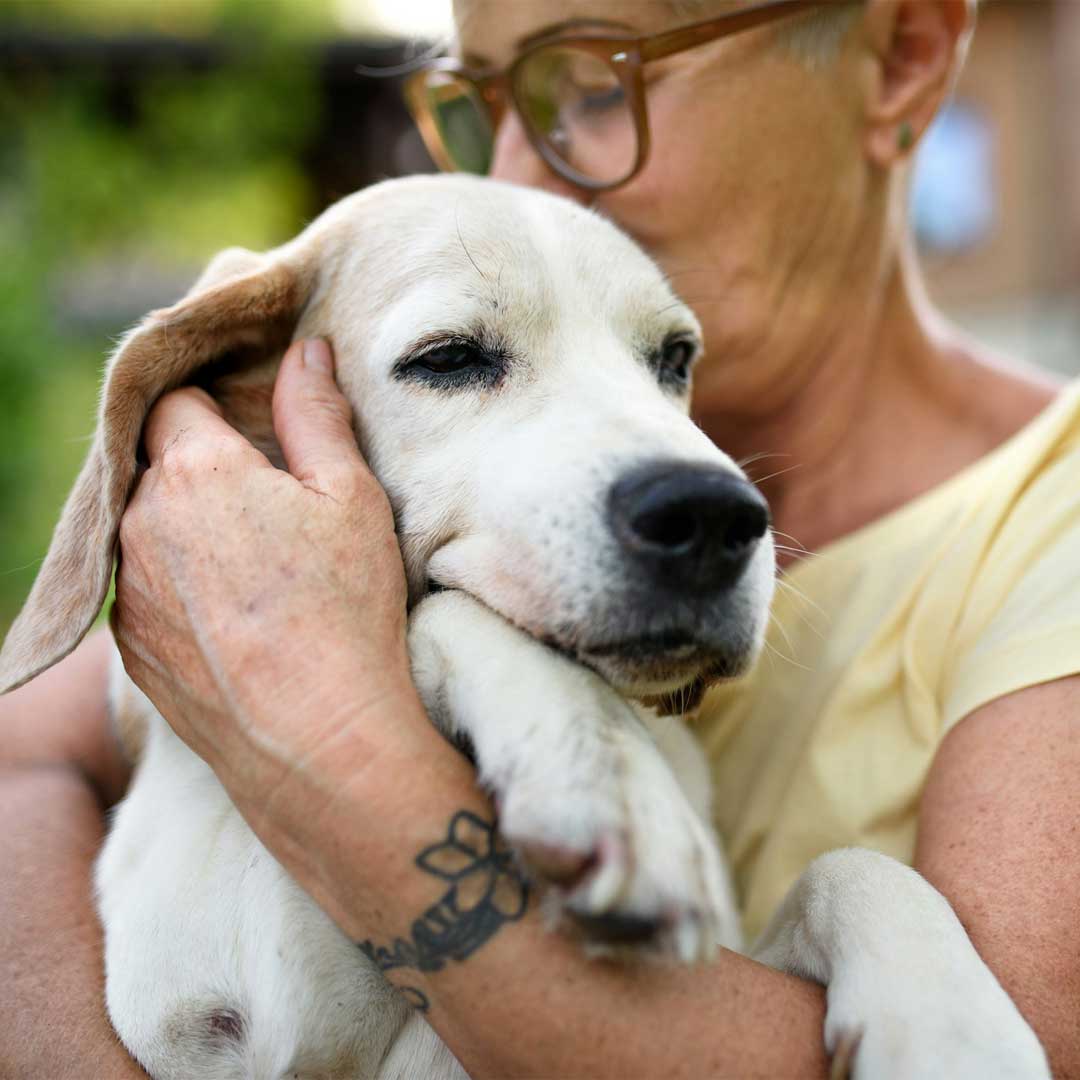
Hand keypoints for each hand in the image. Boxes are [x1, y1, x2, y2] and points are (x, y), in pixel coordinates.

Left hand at [112, 338, 415, 815]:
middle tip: (267, 501)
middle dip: (201, 468)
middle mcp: (139, 523)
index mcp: (194, 470)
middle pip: (156, 465)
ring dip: (185, 530)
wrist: (315, 737)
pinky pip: (145, 591)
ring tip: (253, 567)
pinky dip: (178, 588)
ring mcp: (127, 591)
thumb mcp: (350, 496)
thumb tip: (305, 351)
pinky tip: (235, 617)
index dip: (212, 405)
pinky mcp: (130, 648)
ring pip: (146, 530)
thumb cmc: (343, 607)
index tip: (248, 426)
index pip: (175, 401)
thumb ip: (317, 414)